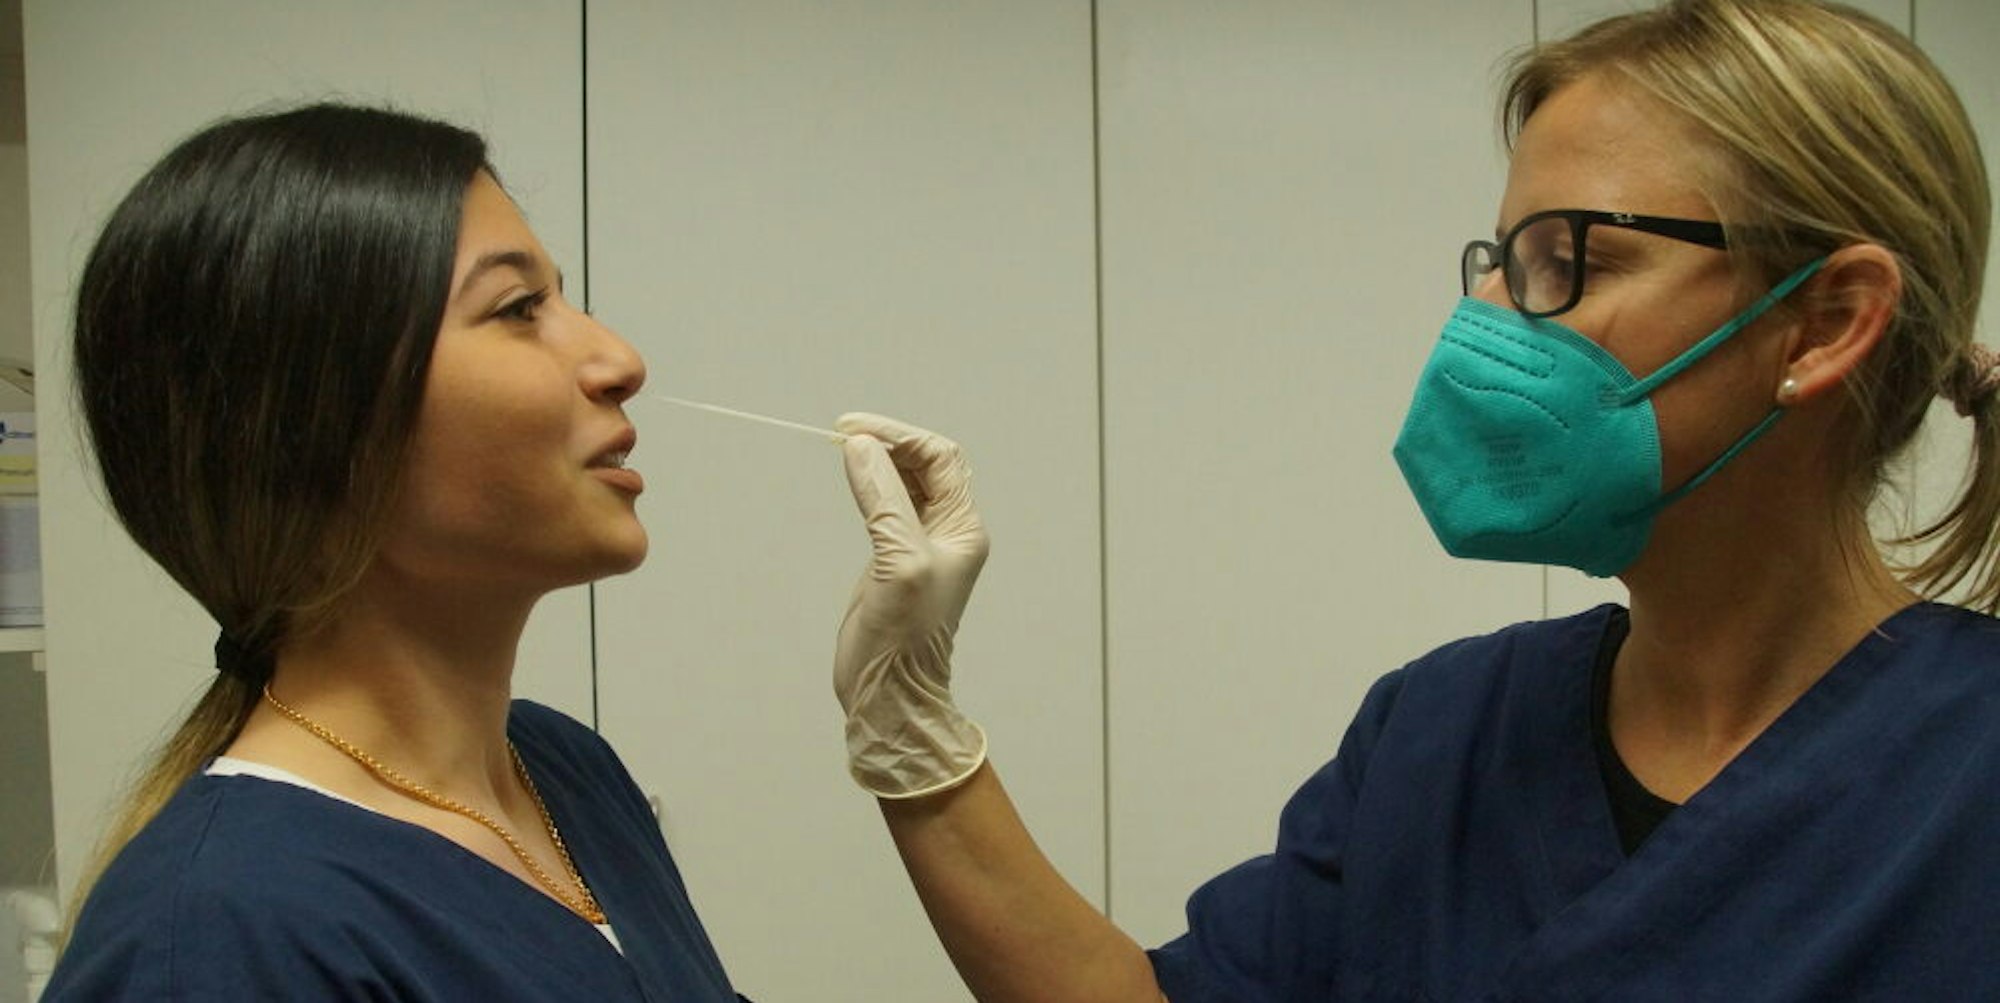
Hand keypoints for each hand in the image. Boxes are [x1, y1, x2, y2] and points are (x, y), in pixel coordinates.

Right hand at [833, 412, 988, 798]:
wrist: (889, 695)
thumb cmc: (903, 641)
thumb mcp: (897, 562)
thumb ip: (883, 500)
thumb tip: (862, 448)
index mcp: (963, 529)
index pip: (939, 458)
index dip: (899, 436)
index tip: (853, 429)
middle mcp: (948, 533)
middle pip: (926, 464)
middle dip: (889, 441)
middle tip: (845, 432)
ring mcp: (922, 546)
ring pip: (907, 483)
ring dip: (879, 460)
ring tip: (846, 447)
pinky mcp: (895, 559)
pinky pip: (890, 506)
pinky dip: (870, 485)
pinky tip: (852, 478)